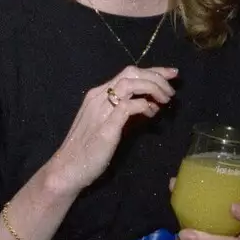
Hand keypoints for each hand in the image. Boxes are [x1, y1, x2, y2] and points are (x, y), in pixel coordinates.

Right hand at [46, 66, 177, 193]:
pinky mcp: (106, 126)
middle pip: (131, 74)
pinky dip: (143, 105)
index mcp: (97, 95)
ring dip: (153, 88)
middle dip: (156, 77)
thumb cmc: (87, 149)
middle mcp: (98, 97)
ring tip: (165, 100)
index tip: (171, 75)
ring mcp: (100, 110)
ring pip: (130, 84)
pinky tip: (151, 113)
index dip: (153, 71)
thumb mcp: (106, 122)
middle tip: (172, 90)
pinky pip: (127, 106)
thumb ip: (124, 111)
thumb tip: (148, 104)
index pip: (128, 74)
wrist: (68, 168)